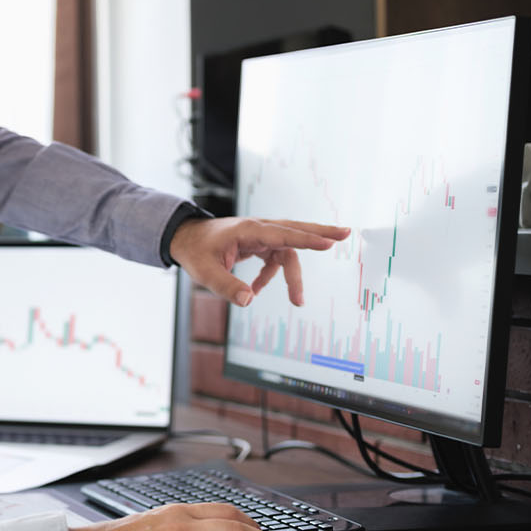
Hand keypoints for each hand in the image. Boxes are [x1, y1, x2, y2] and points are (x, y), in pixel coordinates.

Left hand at [169, 217, 348, 306]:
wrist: (184, 239)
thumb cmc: (195, 251)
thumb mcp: (205, 273)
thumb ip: (227, 287)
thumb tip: (250, 301)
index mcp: (248, 230)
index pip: (283, 234)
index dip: (306, 239)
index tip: (329, 242)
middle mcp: (258, 230)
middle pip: (296, 230)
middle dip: (320, 233)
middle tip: (347, 234)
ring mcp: (259, 236)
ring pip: (287, 250)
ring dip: (292, 276)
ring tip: (298, 301)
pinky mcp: (257, 244)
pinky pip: (273, 260)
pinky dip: (269, 276)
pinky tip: (256, 290)